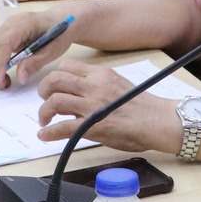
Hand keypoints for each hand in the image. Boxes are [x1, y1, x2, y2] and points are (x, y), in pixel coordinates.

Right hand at [0, 9, 69, 87]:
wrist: (62, 20)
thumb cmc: (60, 34)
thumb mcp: (52, 51)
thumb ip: (35, 63)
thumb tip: (20, 78)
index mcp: (22, 24)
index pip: (3, 44)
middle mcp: (9, 24)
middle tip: (1, 84)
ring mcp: (5, 28)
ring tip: (4, 80)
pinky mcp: (5, 33)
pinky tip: (5, 71)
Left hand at [35, 62, 175, 151]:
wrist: (157, 120)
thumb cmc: (142, 106)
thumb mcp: (117, 84)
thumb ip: (97, 85)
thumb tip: (79, 93)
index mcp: (101, 73)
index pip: (67, 66)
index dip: (55, 76)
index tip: (53, 86)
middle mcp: (93, 85)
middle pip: (55, 80)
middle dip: (44, 90)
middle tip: (44, 101)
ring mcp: (92, 105)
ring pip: (55, 101)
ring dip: (44, 111)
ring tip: (44, 120)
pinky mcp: (92, 126)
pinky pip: (62, 127)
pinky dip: (49, 132)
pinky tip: (44, 135)